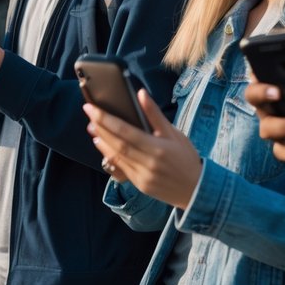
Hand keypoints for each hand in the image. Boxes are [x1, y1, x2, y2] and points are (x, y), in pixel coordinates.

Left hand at [85, 89, 201, 208]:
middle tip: (89, 113)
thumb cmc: (186, 158)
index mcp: (158, 149)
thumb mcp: (175, 133)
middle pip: (117, 144)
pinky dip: (109, 154)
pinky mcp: (139, 185)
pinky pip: (120, 168)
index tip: (91, 108)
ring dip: (102, 141)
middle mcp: (148, 164)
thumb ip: (155, 114)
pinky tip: (102, 144)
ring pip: (116, 157)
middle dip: (100, 127)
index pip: (126, 132)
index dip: (106, 119)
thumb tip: (141, 94)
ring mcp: (142, 177)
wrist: (196, 191)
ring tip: (92, 127)